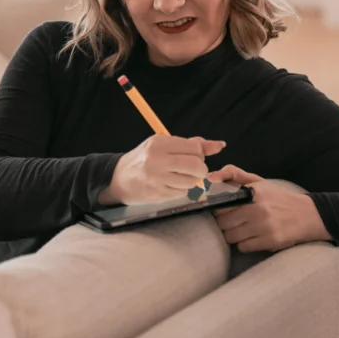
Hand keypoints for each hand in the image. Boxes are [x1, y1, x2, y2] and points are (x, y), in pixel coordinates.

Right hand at [100, 134, 225, 205]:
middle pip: (196, 166)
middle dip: (200, 170)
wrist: (118, 178)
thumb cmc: (144, 159)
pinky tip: (171, 185)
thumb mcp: (164, 145)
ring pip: (192, 182)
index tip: (193, 157)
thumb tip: (220, 145)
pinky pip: (182, 193)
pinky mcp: (156, 194)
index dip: (200, 154)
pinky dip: (181, 190)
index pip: (195, 148)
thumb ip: (192, 145)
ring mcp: (156, 178)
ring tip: (180, 178)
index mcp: (159, 143)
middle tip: (194, 171)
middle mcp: (157, 159)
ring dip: (191, 181)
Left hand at [206, 164, 331, 252]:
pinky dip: (244, 245)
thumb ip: (235, 175)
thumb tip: (212, 176)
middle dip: (224, 224)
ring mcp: (265, 226)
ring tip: (242, 231)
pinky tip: (252, 238)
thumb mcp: (259, 182)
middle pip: (223, 223)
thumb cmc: (279, 199)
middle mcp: (258, 208)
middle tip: (232, 223)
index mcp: (253, 192)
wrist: (309, 215)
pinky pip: (243, 247)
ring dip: (233, 236)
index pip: (222, 204)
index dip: (219, 209)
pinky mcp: (271, 241)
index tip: (223, 211)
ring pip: (231, 237)